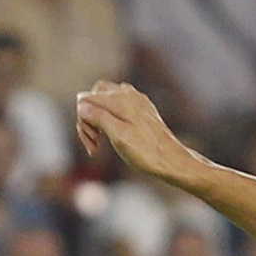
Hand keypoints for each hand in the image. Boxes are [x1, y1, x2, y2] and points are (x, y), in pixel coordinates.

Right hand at [75, 81, 192, 185]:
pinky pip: (118, 108)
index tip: (93, 143)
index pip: (85, 100)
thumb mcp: (117, 135)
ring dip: (98, 121)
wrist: (173, 162)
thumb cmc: (146, 152)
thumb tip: (81, 103)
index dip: (84, 121)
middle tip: (96, 145)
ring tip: (102, 143)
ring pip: (105, 102)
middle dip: (88, 119)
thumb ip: (97, 116)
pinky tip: (116, 136)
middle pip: (93, 98)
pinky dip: (112, 121)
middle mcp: (128, 94)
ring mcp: (136, 101)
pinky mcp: (142, 111)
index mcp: (120, 99)